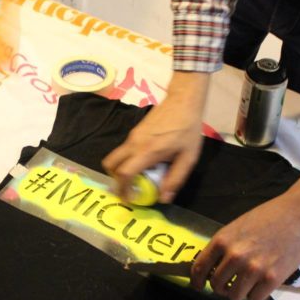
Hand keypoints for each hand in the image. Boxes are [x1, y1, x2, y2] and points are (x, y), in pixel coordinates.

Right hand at [102, 72, 209, 202]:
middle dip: (115, 180)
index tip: (128, 199)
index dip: (123, 189)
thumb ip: (175, 178)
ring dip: (121, 169)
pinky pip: (124, 149)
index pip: (124, 173)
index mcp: (147, 151)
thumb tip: (164, 198)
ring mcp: (132, 136)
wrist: (183, 100)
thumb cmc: (187, 129)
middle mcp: (134, 143)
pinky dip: (127, 160)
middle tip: (128, 189)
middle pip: (111, 164)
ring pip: (116, 156)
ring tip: (138, 177)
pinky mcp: (134, 131)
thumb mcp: (188, 157)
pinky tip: (145, 162)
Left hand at [190, 189, 299, 299]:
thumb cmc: (270, 216)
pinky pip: (254, 298)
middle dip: (220, 287)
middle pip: (216, 285)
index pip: (199, 268)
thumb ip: (225, 245)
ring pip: (234, 295)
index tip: (199, 285)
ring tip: (246, 284)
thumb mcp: (238, 226)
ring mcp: (253, 268)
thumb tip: (213, 266)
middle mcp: (235, 256)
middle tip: (229, 283)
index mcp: (222, 240)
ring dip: (238, 293)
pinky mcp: (272, 278)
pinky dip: (255, 295)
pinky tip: (260, 285)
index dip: (196, 281)